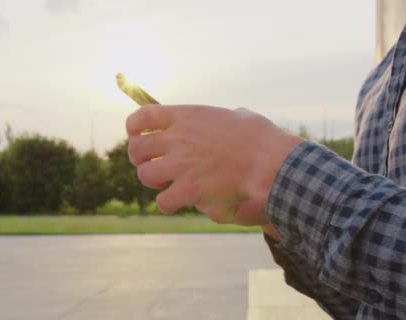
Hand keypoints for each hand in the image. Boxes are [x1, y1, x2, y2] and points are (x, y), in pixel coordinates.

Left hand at [126, 105, 303, 225]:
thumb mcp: (240, 117)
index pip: (143, 116)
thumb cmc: (263, 140)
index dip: (134, 128)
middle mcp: (178, 138)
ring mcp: (181, 164)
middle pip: (137, 148)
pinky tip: (177, 202)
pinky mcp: (188, 189)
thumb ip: (224, 118)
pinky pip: (163, 201)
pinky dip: (167, 204)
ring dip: (153, 181)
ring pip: (145, 175)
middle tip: (153, 166)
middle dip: (140, 159)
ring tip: (166, 184)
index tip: (137, 136)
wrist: (271, 163)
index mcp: (187, 116)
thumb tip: (229, 118)